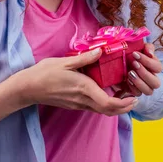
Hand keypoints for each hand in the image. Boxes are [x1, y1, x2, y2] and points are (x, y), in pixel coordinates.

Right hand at [17, 48, 137, 115]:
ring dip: (115, 106)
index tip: (133, 98)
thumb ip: (85, 58)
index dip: (124, 104)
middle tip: (134, 99)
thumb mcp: (65, 62)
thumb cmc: (45, 73)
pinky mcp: (74, 104)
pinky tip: (107, 93)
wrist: (28, 88)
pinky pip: (93, 107)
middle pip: (108, 111)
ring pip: (101, 110)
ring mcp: (78, 104)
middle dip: (123, 107)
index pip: (108, 103)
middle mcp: (83, 100)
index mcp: (84, 88)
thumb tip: (101, 50)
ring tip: (124, 95)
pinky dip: (104, 103)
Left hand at [114, 43, 162, 97]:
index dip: (147, 61)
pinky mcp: (136, 91)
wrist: (123, 61)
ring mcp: (145, 87)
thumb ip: (148, 48)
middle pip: (156, 83)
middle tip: (134, 64)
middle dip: (144, 73)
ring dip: (139, 82)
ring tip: (130, 73)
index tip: (135, 54)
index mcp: (155, 68)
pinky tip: (127, 79)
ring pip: (148, 91)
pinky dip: (132, 87)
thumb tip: (150, 54)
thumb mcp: (142, 47)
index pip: (158, 67)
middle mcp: (153, 79)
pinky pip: (138, 94)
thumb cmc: (135, 54)